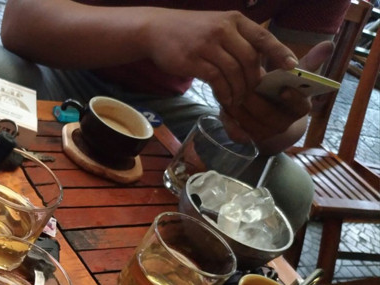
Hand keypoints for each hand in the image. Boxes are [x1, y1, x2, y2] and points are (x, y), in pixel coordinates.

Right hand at [145, 10, 296, 105]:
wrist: (156, 29)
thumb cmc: (190, 31)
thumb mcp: (217, 25)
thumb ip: (237, 39)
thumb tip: (259, 61)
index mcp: (234, 20)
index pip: (262, 37)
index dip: (279, 52)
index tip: (291, 67)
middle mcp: (222, 29)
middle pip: (249, 58)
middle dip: (254, 79)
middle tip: (255, 94)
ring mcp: (207, 44)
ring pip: (233, 71)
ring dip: (239, 89)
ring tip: (239, 100)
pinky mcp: (192, 60)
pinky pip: (215, 80)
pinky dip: (224, 92)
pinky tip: (225, 99)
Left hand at [219, 41, 333, 153]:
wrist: (269, 111)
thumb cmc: (282, 88)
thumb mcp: (295, 75)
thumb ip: (308, 62)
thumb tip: (327, 45)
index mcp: (299, 108)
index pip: (300, 107)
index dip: (293, 99)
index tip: (284, 89)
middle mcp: (282, 124)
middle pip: (268, 115)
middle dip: (256, 100)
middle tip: (244, 85)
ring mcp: (264, 133)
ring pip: (250, 123)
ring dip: (239, 108)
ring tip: (229, 91)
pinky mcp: (247, 138)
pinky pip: (237, 133)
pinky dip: (230, 121)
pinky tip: (224, 107)